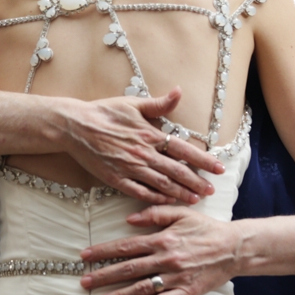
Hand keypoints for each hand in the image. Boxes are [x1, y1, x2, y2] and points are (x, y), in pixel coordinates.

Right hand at [61, 89, 224, 204]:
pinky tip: (166, 201)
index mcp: (150, 134)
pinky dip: (155, 198)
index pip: (184, 150)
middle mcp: (143, 153)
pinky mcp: (116, 178)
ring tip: (194, 200)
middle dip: (196, 182)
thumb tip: (179, 92)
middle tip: (211, 191)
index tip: (219, 168)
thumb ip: (159, 104)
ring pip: (161, 184)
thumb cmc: (104, 112)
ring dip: (180, 193)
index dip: (204, 160)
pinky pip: (139, 192)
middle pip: (177, 171)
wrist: (75, 126)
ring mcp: (130, 167)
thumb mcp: (133, 104)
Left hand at [78, 206, 239, 294]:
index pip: (125, 246)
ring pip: (141, 288)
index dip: (103, 251)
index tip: (85, 256)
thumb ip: (155, 214)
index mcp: (162, 239)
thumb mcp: (181, 213)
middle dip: (103, 275)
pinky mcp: (186, 292)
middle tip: (84, 282)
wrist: (234, 248)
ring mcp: (175, 277)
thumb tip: (129, 219)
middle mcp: (165, 259)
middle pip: (128, 269)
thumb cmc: (206, 228)